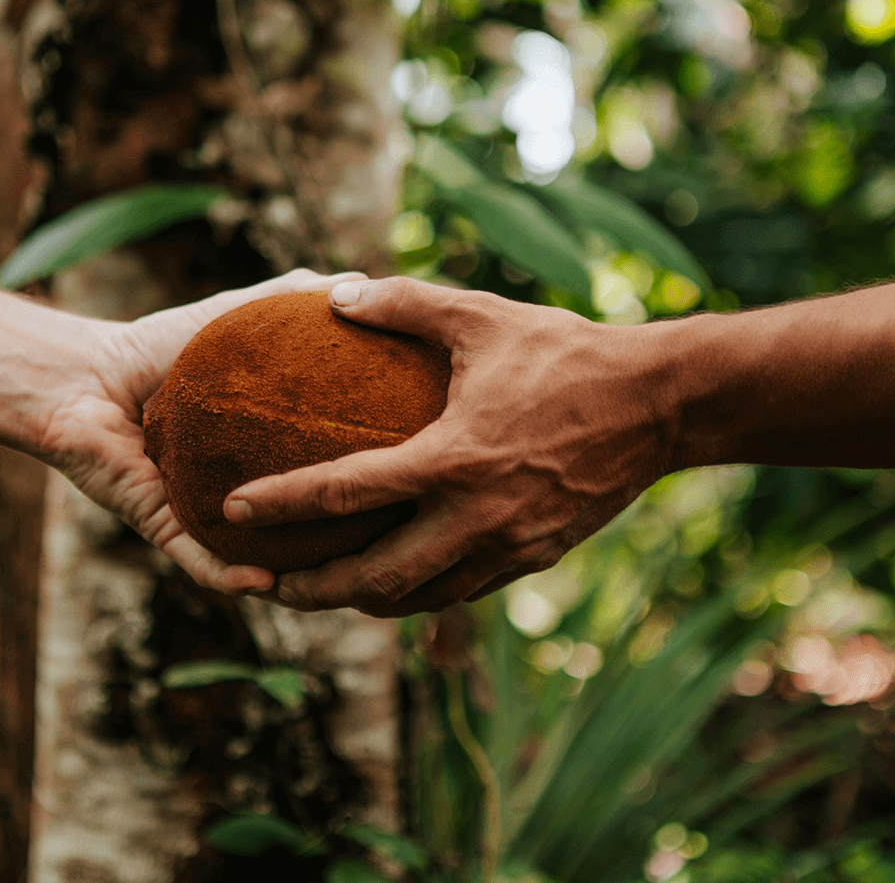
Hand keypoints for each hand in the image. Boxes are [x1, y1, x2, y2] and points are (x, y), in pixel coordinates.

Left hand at [38, 268, 365, 596]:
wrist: (88, 374)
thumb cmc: (160, 344)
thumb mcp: (239, 315)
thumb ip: (294, 298)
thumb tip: (358, 280)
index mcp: (271, 452)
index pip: (331, 475)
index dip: (374, 486)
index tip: (418, 483)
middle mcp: (246, 494)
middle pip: (306, 534)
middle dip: (346, 557)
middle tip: (391, 551)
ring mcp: (208, 518)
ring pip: (258, 565)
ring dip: (296, 586)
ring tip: (335, 588)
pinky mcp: (166, 528)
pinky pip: (200, 563)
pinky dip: (229, 576)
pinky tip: (262, 582)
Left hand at [221, 277, 674, 615]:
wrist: (662, 405)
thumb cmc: (568, 353)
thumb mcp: (481, 315)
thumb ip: (403, 302)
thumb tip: (335, 293)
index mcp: (454, 459)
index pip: (348, 494)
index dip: (283, 506)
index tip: (232, 511)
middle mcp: (477, 518)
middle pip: (374, 581)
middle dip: (308, 593)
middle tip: (258, 586)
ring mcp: (509, 548)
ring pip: (417, 600)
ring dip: (359, 602)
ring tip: (314, 590)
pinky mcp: (533, 560)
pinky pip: (458, 592)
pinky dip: (413, 594)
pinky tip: (388, 579)